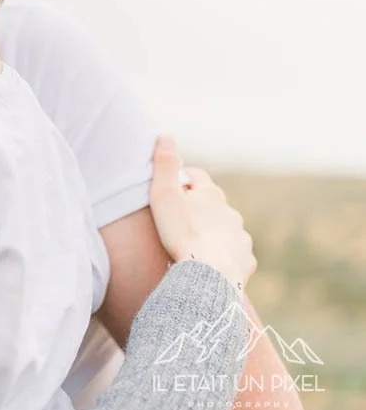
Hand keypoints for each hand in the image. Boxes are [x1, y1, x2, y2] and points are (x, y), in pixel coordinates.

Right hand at [148, 135, 256, 288]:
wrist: (209, 274)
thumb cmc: (182, 233)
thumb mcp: (164, 195)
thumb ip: (164, 165)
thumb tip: (165, 134)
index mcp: (210, 194)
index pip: (196, 176)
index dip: (182, 178)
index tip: (170, 185)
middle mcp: (230, 211)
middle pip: (212, 202)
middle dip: (198, 205)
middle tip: (178, 216)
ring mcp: (240, 236)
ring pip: (225, 227)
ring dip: (212, 230)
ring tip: (193, 242)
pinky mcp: (245, 259)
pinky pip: (234, 252)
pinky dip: (223, 253)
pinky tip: (210, 262)